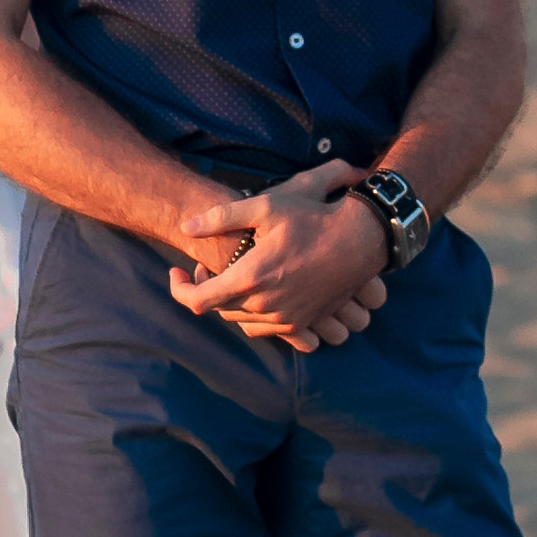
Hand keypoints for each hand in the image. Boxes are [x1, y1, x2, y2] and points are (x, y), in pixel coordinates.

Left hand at [169, 162, 390, 351]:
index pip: (197, 301)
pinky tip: (258, 293)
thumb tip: (186, 226)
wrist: (359, 241)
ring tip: (233, 278)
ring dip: (229, 303)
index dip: (179, 289)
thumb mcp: (265, 207)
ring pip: (241, 321)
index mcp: (250, 278)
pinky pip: (266, 330)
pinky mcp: (302, 323)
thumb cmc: (312, 219)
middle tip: (207, 267)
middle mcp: (265, 305)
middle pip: (218, 309)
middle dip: (206, 289)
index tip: (177, 272)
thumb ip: (221, 217)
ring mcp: (285, 319)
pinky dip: (253, 315)